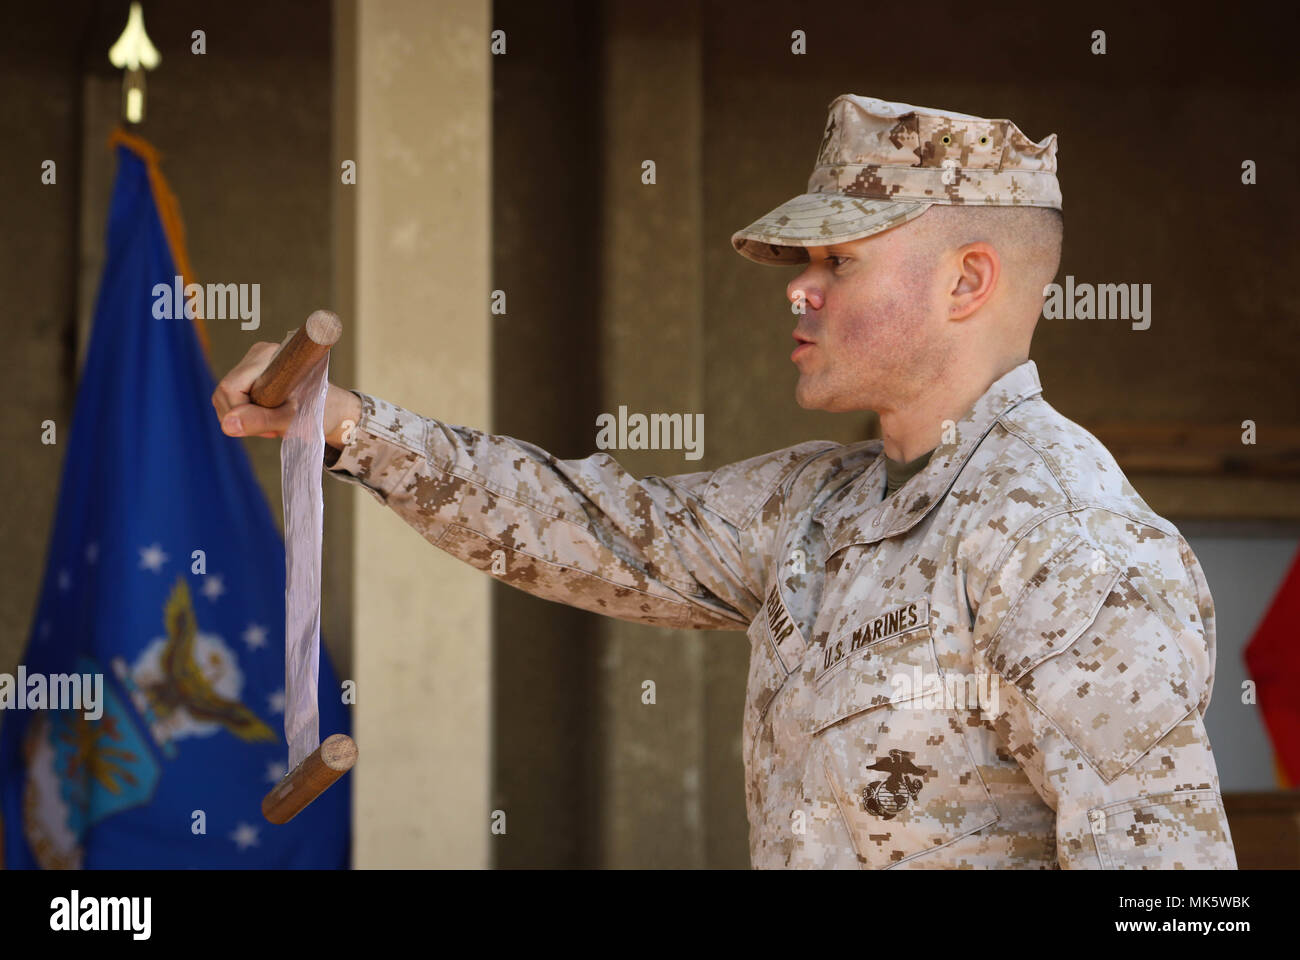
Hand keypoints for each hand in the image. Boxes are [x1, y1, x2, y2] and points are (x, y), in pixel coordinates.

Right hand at [212, 343, 362, 449]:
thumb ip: (260, 420)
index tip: (268, 426)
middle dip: (244, 417)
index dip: (242, 413)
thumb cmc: (319, 411)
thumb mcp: (291, 419)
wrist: (333, 409)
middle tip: (273, 428)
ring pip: (227, 399)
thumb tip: (228, 424)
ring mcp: (252, 365)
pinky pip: (234, 401)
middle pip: (225, 394)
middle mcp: (257, 355)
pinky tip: (269, 417)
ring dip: (247, 418)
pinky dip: (249, 414)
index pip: (230, 389)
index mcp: (267, 356)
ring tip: (274, 423)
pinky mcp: (251, 376)